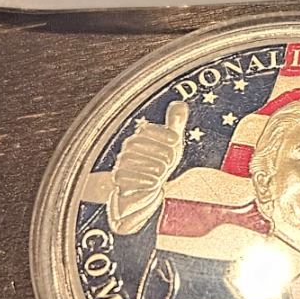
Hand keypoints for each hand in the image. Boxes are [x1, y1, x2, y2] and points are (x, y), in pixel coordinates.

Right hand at [106, 100, 188, 234]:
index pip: (146, 129)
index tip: (176, 141)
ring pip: (128, 159)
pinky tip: (154, 184)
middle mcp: (128, 150)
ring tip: (162, 174)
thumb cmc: (158, 166)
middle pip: (137, 143)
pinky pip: (122, 177)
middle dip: (158, 151)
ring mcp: (121, 166)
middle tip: (170, 163)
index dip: (162, 133)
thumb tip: (180, 104)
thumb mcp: (170, 146)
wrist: (145, 194)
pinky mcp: (119, 184)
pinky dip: (140, 180)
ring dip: (149, 166)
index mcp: (140, 138)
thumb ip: (174, 124)